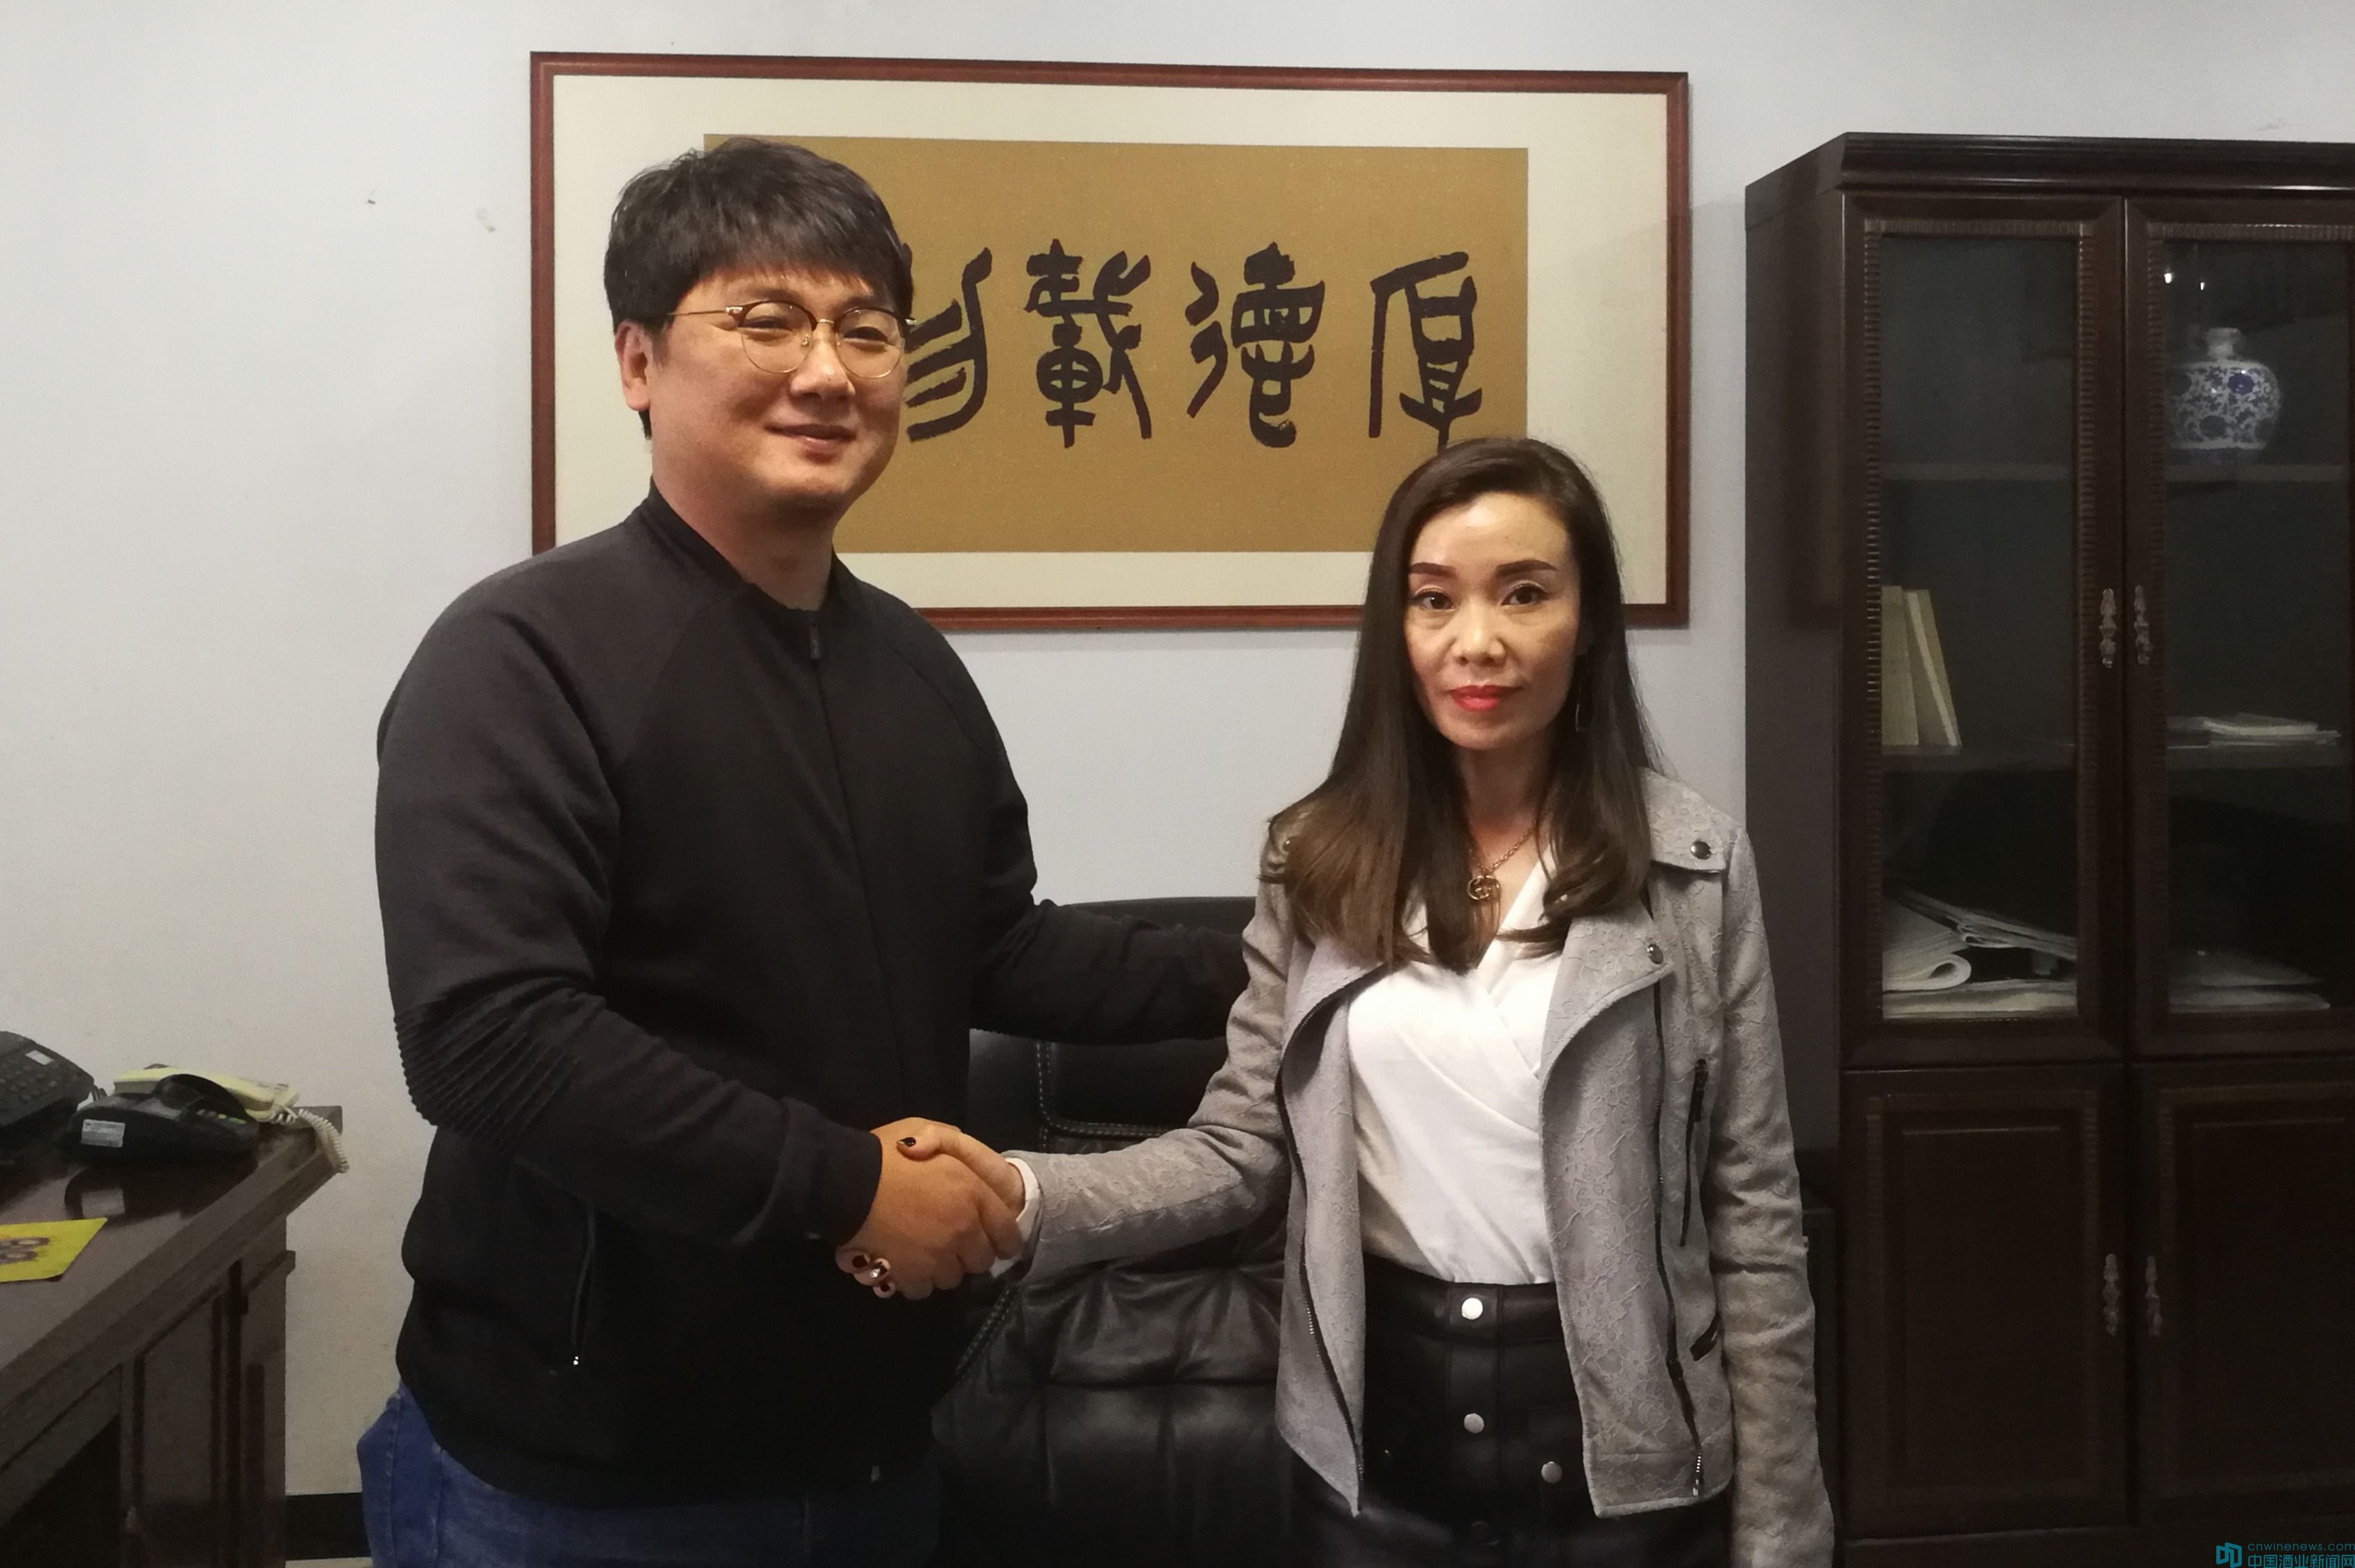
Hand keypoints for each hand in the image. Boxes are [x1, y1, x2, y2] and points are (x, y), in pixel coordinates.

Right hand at [836, 1119, 1019, 1300]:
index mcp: (973, 1193)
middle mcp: (963, 1229)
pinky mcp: (911, 1275)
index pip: (1007, 1232)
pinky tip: (904, 1264)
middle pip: (981, 1261)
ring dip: (942, 1269)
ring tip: (924, 1254)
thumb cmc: (885, 1153)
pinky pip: (923, 1289)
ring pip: (952, 1278)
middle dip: (969, 1255)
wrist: (847, 1180)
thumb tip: (965, 1169)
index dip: (1002, 1240)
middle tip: (951, 1244)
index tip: (992, 1241)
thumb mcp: (927, 1131)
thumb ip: (954, 1146)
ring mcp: (938, 1255)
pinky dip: (915, 1280)